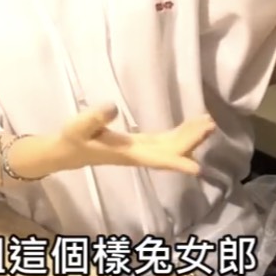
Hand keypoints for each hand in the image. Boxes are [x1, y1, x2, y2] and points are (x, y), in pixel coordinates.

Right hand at [53, 104, 214, 175]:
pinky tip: (189, 127)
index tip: (198, 169)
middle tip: (210, 124)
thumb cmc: (71, 140)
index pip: (156, 159)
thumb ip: (94, 118)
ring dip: (188, 137)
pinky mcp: (137, 144)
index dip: (176, 163)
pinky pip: (163, 141)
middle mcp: (137, 154)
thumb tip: (113, 106)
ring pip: (169, 146)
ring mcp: (139, 150)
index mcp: (127, 153)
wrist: (65, 152)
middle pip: (170, 151)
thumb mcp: (78, 127)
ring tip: (207, 122)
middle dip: (190, 141)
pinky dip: (178, 134)